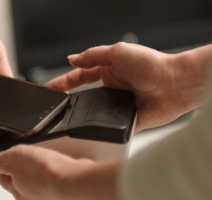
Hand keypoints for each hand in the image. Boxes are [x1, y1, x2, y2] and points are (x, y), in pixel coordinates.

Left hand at [0, 145, 119, 199]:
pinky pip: (50, 173)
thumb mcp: (11, 159)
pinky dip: (51, 165)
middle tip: (27, 150)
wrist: (75, 179)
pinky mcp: (58, 184)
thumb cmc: (45, 172)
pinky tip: (54, 160)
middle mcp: (28, 194)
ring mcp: (44, 190)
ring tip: (42, 154)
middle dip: (20, 161)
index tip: (3, 153)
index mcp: (13, 189)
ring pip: (34, 173)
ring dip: (37, 162)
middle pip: (17, 175)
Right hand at [46, 42, 206, 131]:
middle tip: (52, 105)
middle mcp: (112, 87)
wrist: (175, 84)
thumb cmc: (152, 64)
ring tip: (67, 115)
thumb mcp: (118, 52)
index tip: (50, 88)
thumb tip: (72, 59)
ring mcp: (118, 104)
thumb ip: (93, 56)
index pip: (80, 76)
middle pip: (84, 95)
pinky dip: (101, 127)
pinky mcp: (127, 119)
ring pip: (94, 111)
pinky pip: (110, 125)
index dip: (64, 82)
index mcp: (108, 71)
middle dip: (67, 99)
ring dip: (82, 113)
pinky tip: (90, 127)